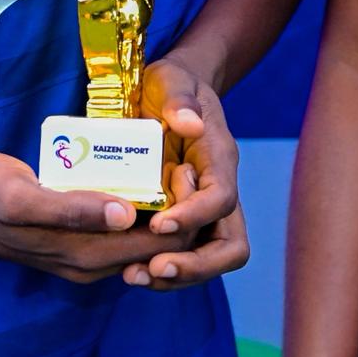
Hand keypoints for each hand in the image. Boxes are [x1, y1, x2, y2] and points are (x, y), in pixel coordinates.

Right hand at [0, 152, 172, 282]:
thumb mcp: (24, 200)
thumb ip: (74, 210)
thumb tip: (127, 215)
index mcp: (87, 257)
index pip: (158, 247)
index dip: (182, 214)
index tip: (180, 171)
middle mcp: (93, 263)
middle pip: (158, 246)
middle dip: (180, 209)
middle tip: (179, 163)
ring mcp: (87, 255)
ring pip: (143, 239)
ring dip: (164, 208)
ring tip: (166, 165)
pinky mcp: (80, 241)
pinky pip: (124, 230)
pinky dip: (142, 207)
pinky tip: (142, 174)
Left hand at [121, 57, 248, 288]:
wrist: (172, 93)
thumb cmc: (171, 85)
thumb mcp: (172, 81)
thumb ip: (179, 99)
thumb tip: (188, 123)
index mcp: (219, 159)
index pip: (221, 198)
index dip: (195, 215)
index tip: (160, 223)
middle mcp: (219, 190)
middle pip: (230, 245)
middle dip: (196, 265)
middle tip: (153, 269)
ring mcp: (203, 210)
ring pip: (209, 258)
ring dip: (177, 276)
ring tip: (133, 276)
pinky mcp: (184, 220)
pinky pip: (183, 255)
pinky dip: (160, 269)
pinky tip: (127, 269)